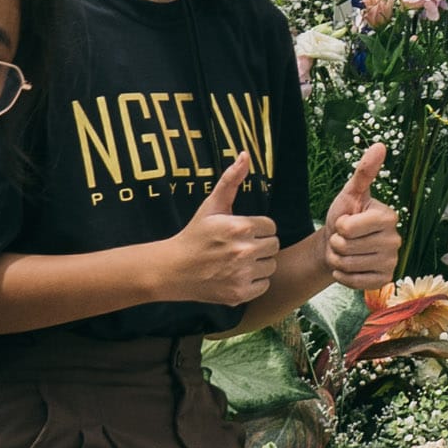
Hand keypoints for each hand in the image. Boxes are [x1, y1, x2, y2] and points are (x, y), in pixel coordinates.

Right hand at [152, 158, 281, 307]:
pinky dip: (253, 282)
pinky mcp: (239, 293)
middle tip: (239, 246)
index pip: (271, 226)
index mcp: (241, 227)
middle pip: (274, 246)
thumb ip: (231, 180)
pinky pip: (264, 285)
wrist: (173, 269)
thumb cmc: (195, 234)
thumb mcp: (212, 205)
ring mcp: (242, 274)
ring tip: (237, 261)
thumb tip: (245, 154)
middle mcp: (244, 251)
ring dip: (259, 264)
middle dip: (260, 245)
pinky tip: (236, 275)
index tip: (240, 232)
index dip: (257, 228)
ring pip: (271, 266)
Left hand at [321, 145, 400, 290]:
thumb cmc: (344, 216)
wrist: (338, 246)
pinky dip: (344, 276)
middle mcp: (396, 239)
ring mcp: (392, 261)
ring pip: (349, 264)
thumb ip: (365, 172)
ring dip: (338, 260)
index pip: (349, 228)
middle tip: (343, 239)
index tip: (345, 222)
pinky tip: (348, 268)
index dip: (339, 225)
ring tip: (344, 252)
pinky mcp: (385, 280)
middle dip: (337, 243)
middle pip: (347, 246)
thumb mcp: (350, 193)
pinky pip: (355, 281)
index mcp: (389, 217)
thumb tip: (380, 145)